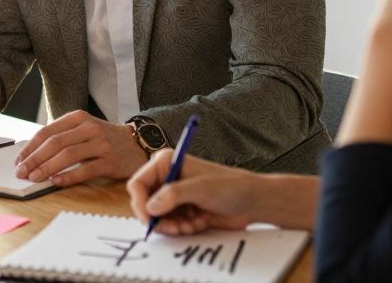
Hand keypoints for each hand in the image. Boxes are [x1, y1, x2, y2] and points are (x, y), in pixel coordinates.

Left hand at [14, 110, 144, 185]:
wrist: (137, 144)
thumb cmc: (103, 139)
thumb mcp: (82, 129)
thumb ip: (61, 137)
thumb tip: (31, 155)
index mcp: (78, 118)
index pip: (47, 132)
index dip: (30, 147)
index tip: (18, 161)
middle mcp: (89, 128)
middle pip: (55, 143)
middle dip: (35, 159)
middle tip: (21, 172)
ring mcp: (101, 144)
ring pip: (68, 155)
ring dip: (47, 168)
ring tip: (34, 178)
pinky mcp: (110, 161)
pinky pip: (85, 169)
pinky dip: (68, 176)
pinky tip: (56, 182)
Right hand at [127, 151, 261, 235]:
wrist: (252, 201)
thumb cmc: (229, 186)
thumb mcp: (200, 189)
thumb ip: (173, 196)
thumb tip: (150, 208)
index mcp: (165, 163)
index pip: (138, 183)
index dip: (140, 202)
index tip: (149, 219)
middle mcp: (166, 178)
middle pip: (146, 203)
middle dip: (160, 218)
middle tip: (174, 228)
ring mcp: (174, 195)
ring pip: (158, 217)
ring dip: (173, 225)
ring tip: (191, 225)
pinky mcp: (182, 209)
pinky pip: (171, 224)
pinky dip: (183, 228)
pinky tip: (199, 223)